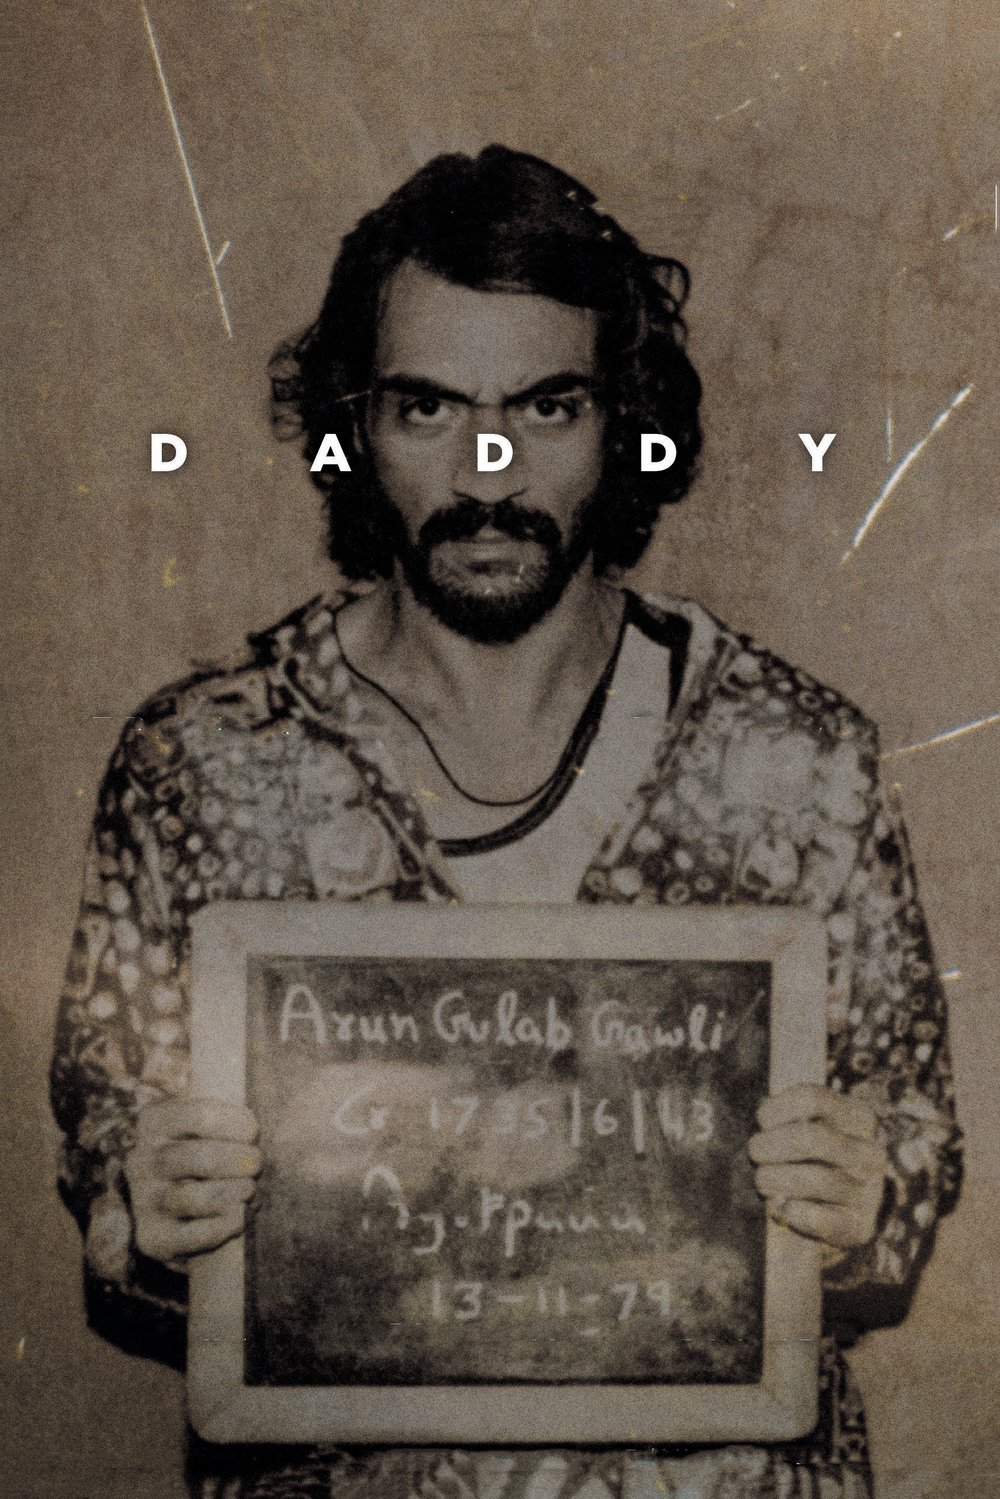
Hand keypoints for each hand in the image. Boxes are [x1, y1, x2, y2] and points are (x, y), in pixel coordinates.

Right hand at [124, 1096, 261, 1268]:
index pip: (202, 1116)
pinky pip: (197, 1234)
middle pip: (202, 1158)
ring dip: (236, 1193)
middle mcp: (142, 1161)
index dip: (239, 1124)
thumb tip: (245, 1099)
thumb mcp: (203, 1122)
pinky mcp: (155, 1239)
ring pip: (196, 1199)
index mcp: (155, 1123)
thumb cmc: (203, 1154)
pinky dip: (227, 1225)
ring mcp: (145, 1201)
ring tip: (248, 1190)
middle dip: (243, 1161)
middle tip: (256, 1165)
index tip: (252, 1133)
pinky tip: (239, 1217)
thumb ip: (221, 1103)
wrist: (175, 1213)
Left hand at [748, 1084, 887, 1249]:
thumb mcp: (810, 1125)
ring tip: (762, 1180)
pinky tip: (778, 1206)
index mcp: (860, 1117)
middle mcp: (871, 1153)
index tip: (762, 1122)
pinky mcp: (859, 1227)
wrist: (841, 1211)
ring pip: (814, 1179)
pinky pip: (816, 1218)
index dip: (775, 1109)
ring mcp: (869, 1192)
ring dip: (773, 1178)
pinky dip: (788, 1211)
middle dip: (769, 1145)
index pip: (813, 1098)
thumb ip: (789, 1116)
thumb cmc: (814, 1158)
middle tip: (755, 1153)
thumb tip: (763, 1115)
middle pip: (810, 1138)